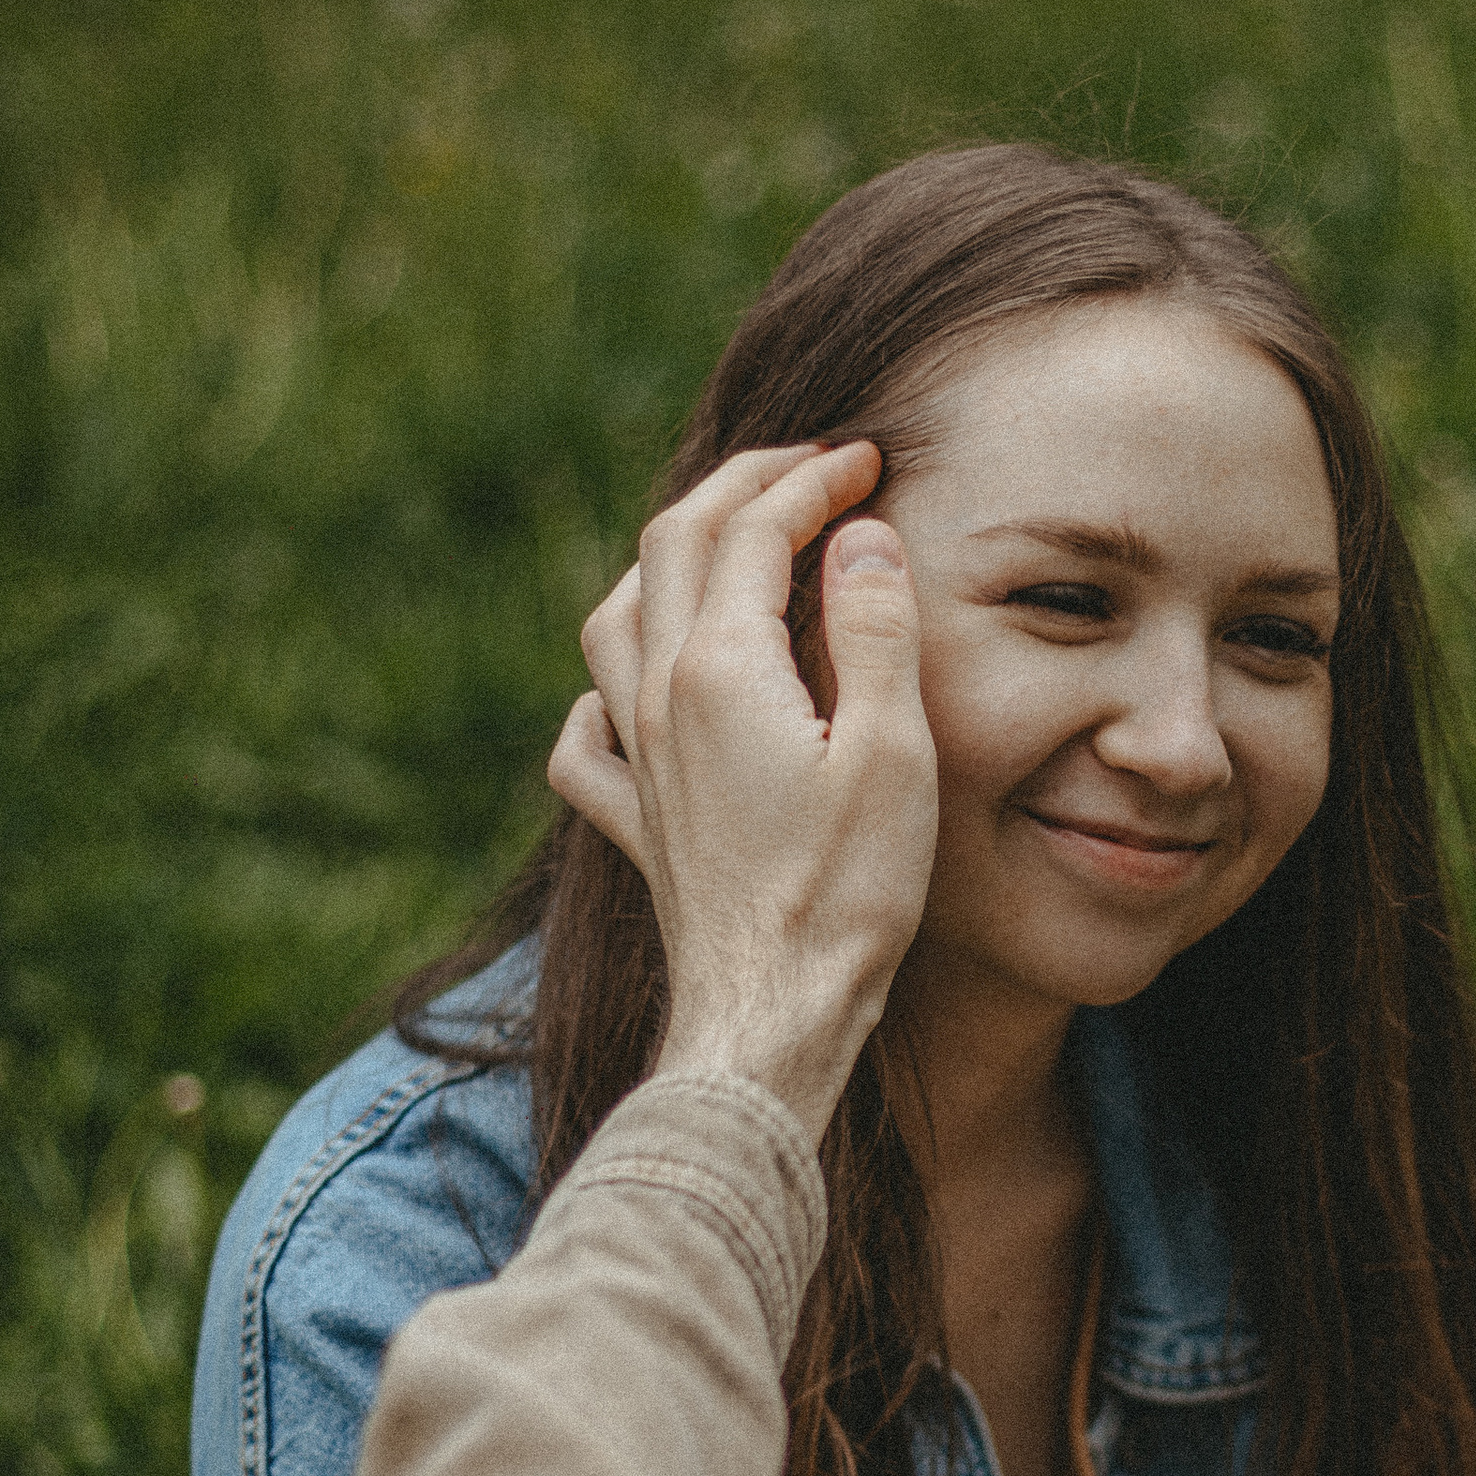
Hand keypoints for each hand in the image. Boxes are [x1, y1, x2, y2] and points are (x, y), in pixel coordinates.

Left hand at [548, 441, 938, 1135]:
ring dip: (666, 562)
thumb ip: (873, 630)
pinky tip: (627, 697)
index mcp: (721, 669)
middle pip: (671, 547)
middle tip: (809, 470)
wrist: (771, 1016)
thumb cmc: (846, 895)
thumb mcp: (892, 751)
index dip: (810, 480)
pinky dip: (603, 692)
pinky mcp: (636, 822)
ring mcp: (636, 761)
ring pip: (612, 620)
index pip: (751, 530)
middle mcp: (658, 699)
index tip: (867, 460)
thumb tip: (859, 536)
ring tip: (723, 547)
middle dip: (740, 489)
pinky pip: (583, 738)